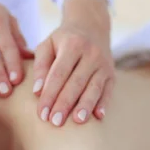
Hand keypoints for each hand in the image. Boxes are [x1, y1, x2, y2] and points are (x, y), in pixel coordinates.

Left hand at [32, 0, 113, 125]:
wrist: (91, 27)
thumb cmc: (62, 41)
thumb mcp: (47, 45)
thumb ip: (40, 66)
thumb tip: (37, 91)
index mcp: (72, 44)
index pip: (58, 73)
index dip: (49, 94)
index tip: (41, 112)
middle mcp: (91, 53)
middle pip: (76, 82)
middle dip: (65, 103)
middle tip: (54, 122)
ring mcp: (104, 64)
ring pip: (94, 88)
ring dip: (85, 105)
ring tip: (77, 121)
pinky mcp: (112, 74)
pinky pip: (108, 90)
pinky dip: (104, 103)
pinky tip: (98, 117)